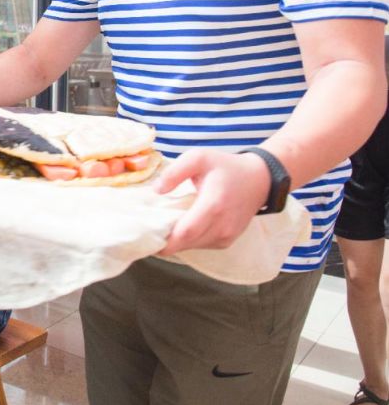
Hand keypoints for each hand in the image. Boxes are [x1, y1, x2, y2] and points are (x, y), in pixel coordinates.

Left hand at [154, 149, 270, 254]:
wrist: (259, 179)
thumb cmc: (226, 166)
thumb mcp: (198, 157)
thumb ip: (175, 172)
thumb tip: (156, 191)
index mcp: (213, 205)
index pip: (185, 232)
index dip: (164, 240)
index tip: (146, 237)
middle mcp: (222, 225)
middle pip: (186, 243)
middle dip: (165, 243)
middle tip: (146, 234)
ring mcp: (226, 235)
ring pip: (193, 246)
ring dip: (176, 242)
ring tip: (160, 230)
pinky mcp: (228, 240)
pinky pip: (202, 245)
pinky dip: (188, 241)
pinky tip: (179, 229)